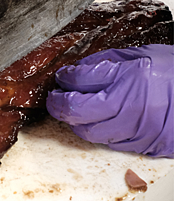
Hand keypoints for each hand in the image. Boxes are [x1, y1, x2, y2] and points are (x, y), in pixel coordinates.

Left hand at [46, 44, 173, 157]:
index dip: (65, 78)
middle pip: (76, 111)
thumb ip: (106, 62)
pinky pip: (110, 143)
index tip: (62, 78)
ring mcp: (138, 129)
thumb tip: (76, 71)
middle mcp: (130, 105)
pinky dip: (99, 133)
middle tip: (55, 98)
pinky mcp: (145, 145)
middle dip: (58, 104)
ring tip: (74, 111)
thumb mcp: (141, 55)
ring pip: (89, 133)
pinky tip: (99, 122)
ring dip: (75, 122)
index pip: (80, 80)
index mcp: (129, 77)